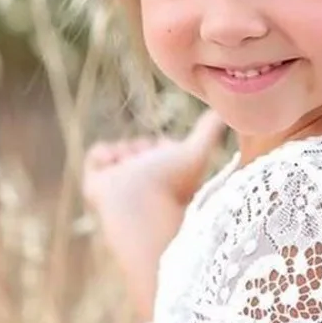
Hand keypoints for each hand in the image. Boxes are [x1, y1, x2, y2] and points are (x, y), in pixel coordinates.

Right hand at [82, 110, 226, 315]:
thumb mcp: (195, 151)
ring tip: (131, 168)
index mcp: (168, 176)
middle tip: (149, 165)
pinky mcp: (98, 186)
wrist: (141, 210)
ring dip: (124, 150)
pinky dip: (102, 154)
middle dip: (142, 146)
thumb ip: (210, 131)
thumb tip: (226, 112)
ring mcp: (121, 184)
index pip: (161, 146)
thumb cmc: (173, 185)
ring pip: (119, 149)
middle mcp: (145, 181)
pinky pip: (96, 156)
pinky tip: (113, 164)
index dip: (163, 144)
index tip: (169, 153)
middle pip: (139, 145)